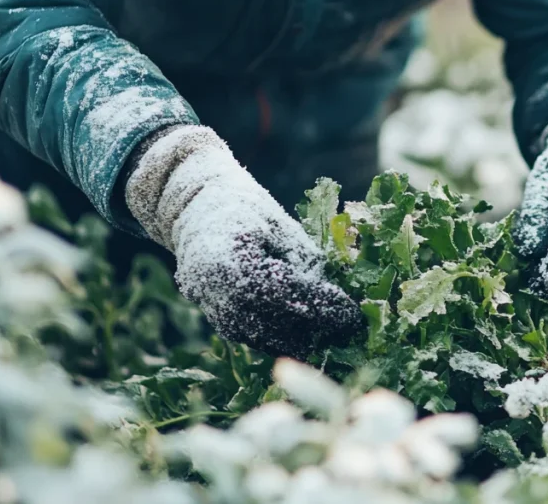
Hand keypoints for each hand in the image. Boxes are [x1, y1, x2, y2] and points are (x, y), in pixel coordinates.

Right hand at [125, 126, 361, 357]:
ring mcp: (212, 308)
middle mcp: (216, 293)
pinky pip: (253, 334)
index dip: (322, 307)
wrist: (195, 207)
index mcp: (232, 263)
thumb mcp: (281, 227)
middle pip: (275, 323)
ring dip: (301, 338)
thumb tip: (340, 295)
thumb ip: (306, 261)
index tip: (352, 313)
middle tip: (351, 330)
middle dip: (317, 329)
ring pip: (264, 336)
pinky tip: (310, 333)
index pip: (286, 295)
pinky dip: (281, 336)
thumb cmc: (245, 208)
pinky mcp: (216, 317)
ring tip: (337, 333)